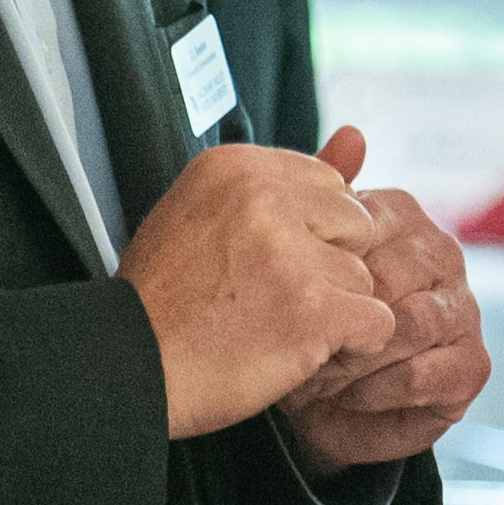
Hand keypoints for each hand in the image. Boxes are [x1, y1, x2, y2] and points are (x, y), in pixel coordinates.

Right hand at [122, 134, 396, 441]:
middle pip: (356, 224)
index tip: (264, 265)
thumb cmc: (164, 302)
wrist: (126, 370)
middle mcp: (265, 197)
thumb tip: (360, 134)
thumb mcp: (205, 217)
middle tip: (271, 298)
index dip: (307, 234)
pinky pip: (377, 322)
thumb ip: (287, 183)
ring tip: (272, 328)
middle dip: (327, 266)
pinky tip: (301, 352)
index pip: (327, 184)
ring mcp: (291, 253)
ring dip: (331, 312)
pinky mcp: (314, 309)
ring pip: (364, 278)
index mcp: (236, 165)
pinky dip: (350, 348)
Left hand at [285, 132, 490, 471]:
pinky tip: (347, 396)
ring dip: (354, 356)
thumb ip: (320, 195)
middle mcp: (444, 256)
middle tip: (297, 340)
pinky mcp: (472, 366)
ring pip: (408, 326)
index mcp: (406, 219)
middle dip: (338, 315)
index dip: (321, 266)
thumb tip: (352, 132)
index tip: (285, 293)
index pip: (369, 225)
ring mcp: (464, 311)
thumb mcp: (300, 257)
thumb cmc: (309, 323)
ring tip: (316, 373)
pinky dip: (376, 389)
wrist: (322, 406)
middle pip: (390, 275)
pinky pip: (422, 374)